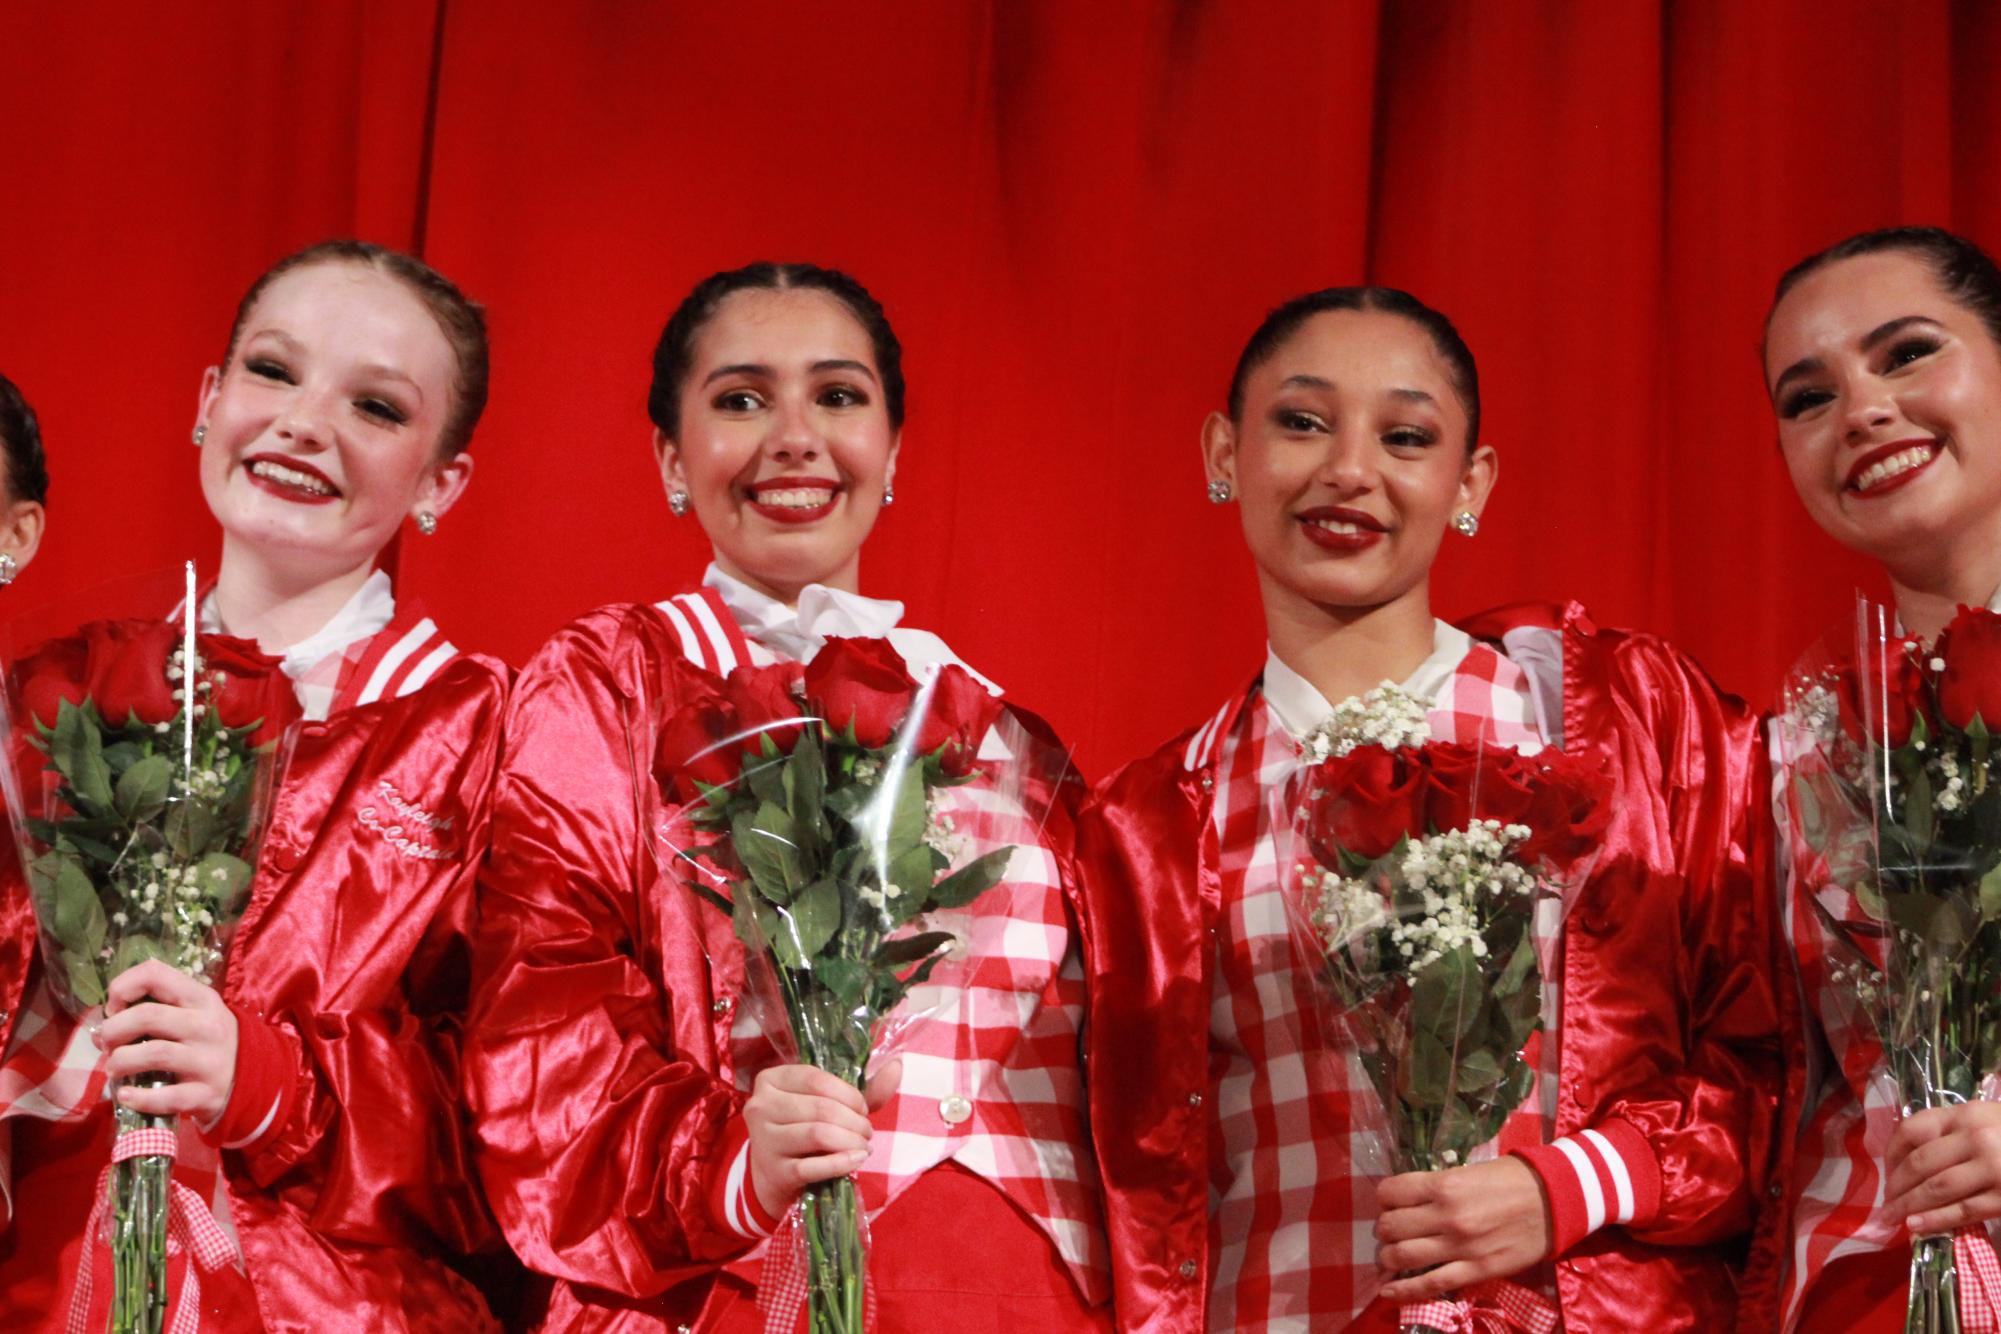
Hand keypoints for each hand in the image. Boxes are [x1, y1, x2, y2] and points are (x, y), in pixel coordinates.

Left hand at [94, 959, 237, 1122]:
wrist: (252, 1078)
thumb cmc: (208, 1040)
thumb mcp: (195, 1012)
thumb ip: (157, 1008)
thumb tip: (105, 1024)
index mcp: (201, 999)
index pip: (155, 974)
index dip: (122, 988)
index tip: (114, 1009)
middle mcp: (207, 1026)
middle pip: (148, 1016)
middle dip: (114, 1030)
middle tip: (107, 1044)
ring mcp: (208, 1061)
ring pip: (154, 1054)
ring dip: (120, 1062)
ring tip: (114, 1069)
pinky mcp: (205, 1094)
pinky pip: (165, 1097)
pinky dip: (138, 1098)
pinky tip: (126, 1095)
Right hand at [743, 1057, 900, 1218]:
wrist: (774, 1176)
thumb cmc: (804, 1130)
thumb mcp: (828, 1103)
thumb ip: (863, 1087)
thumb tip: (897, 1065)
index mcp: (771, 1080)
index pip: (816, 1079)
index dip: (849, 1094)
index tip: (863, 1109)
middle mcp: (760, 1107)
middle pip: (821, 1108)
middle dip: (855, 1121)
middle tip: (867, 1132)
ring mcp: (764, 1141)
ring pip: (818, 1134)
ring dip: (852, 1141)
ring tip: (863, 1146)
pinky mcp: (774, 1173)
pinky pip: (814, 1166)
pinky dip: (842, 1163)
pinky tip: (856, 1160)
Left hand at [1376, 1157, 1552, 1303]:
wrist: (1554, 1201)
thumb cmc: (1512, 1179)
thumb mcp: (1468, 1170)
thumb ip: (1438, 1186)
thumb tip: (1410, 1200)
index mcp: (1443, 1185)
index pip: (1390, 1193)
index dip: (1384, 1200)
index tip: (1390, 1204)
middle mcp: (1446, 1215)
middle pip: (1391, 1227)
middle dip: (1384, 1230)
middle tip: (1391, 1232)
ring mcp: (1460, 1246)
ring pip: (1402, 1257)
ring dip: (1389, 1258)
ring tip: (1391, 1257)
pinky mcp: (1475, 1271)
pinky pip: (1431, 1285)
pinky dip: (1404, 1291)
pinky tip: (1389, 1291)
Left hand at [1887, 1102, 2000, 1235]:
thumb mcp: (1986, 1120)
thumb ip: (1952, 1131)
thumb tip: (1907, 1157)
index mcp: (1967, 1114)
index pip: (1913, 1129)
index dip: (1892, 1154)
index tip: (1885, 1172)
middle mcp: (1976, 1137)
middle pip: (1920, 1163)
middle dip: (1896, 1186)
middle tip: (1884, 1203)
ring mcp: (1992, 1168)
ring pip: (1936, 1188)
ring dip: (1908, 1205)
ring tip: (1892, 1218)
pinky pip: (1962, 1210)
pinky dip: (1935, 1219)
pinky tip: (1917, 1226)